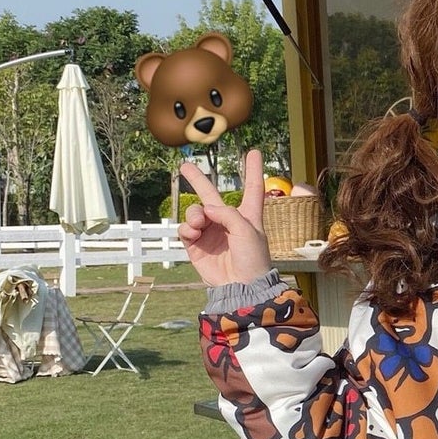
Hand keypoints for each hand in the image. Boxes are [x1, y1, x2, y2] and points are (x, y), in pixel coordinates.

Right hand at [177, 149, 272, 286]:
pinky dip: (187, 228)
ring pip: (195, 212)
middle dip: (197, 180)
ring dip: (194, 214)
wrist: (241, 287)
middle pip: (211, 195)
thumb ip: (227, 213)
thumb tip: (205, 209)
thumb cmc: (252, 259)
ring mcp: (210, 233)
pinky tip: (194, 233)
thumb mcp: (247, 231)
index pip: (252, 188)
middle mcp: (227, 221)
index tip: (253, 152)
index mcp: (247, 216)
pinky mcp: (196, 245)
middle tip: (184, 166)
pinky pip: (186, 229)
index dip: (252, 170)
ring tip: (200, 223)